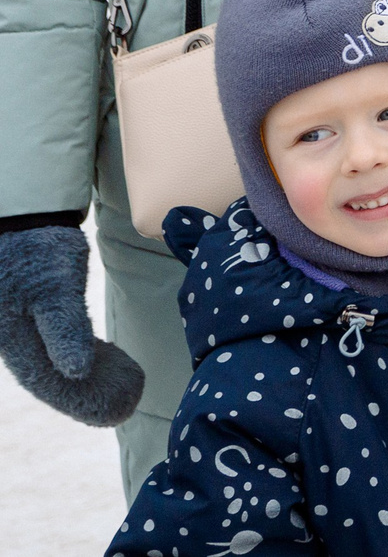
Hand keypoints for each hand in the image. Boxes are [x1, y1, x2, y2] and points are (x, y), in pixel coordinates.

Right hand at [0, 225, 145, 426]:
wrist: (23, 220)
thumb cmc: (37, 251)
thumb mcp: (55, 288)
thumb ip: (64, 329)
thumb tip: (76, 372)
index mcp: (14, 342)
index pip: (49, 385)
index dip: (81, 403)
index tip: (114, 413)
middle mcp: (14, 341)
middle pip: (52, 381)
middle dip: (88, 396)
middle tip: (128, 403)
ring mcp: (21, 330)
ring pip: (54, 366)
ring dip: (86, 380)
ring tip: (125, 386)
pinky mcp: (32, 316)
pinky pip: (54, 347)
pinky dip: (79, 358)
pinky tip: (103, 358)